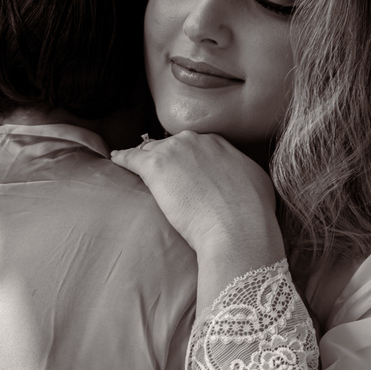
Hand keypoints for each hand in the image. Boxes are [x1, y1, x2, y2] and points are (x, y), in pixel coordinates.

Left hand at [111, 131, 284, 306]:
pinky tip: (115, 161)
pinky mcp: (154, 167)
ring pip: (151, 150)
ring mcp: (174, 151)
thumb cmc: (252, 213)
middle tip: (159, 172)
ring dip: (143, 158)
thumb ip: (239, 173)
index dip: (186, 158)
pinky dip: (122, 158)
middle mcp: (195, 141)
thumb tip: (237, 177)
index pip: (194, 145)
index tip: (182, 169)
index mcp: (218, 143)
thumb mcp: (254, 182)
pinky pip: (131, 157)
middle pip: (171, 145)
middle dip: (165, 157)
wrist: (237, 228)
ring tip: (132, 164)